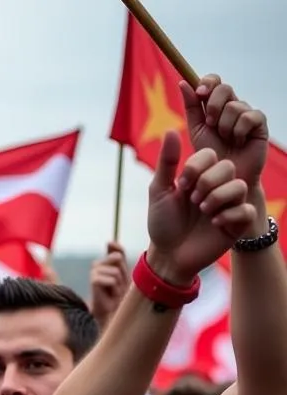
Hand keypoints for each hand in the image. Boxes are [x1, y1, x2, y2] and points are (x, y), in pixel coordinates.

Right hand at [88, 243, 128, 324]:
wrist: (111, 310)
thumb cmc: (118, 291)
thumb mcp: (122, 271)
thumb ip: (118, 254)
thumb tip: (108, 241)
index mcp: (104, 261)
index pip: (118, 252)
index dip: (123, 263)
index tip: (120, 277)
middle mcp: (96, 264)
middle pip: (117, 259)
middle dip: (122, 273)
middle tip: (118, 285)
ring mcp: (94, 272)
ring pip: (116, 271)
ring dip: (119, 284)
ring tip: (114, 291)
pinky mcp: (93, 280)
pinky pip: (111, 279)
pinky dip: (114, 288)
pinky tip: (110, 295)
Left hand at [146, 133, 256, 284]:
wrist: (168, 255)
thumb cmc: (163, 223)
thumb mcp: (159, 192)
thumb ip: (166, 162)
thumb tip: (170, 130)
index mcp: (201, 176)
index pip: (210, 155)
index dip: (196, 166)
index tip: (181, 185)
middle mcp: (218, 187)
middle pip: (227, 167)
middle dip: (207, 182)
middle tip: (193, 200)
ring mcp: (230, 204)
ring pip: (238, 186)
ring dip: (217, 198)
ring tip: (203, 212)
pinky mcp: (237, 223)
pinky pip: (245, 210)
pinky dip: (229, 215)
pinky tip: (214, 224)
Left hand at [181, 75, 268, 189]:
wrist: (220, 184)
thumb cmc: (207, 159)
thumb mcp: (195, 133)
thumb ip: (191, 109)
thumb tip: (183, 83)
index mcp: (213, 108)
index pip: (213, 82)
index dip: (208, 82)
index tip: (200, 92)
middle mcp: (230, 109)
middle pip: (224, 88)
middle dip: (214, 104)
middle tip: (211, 123)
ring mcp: (245, 117)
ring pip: (235, 105)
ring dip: (225, 125)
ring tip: (225, 141)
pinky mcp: (259, 127)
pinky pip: (250, 116)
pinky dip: (240, 130)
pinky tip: (238, 142)